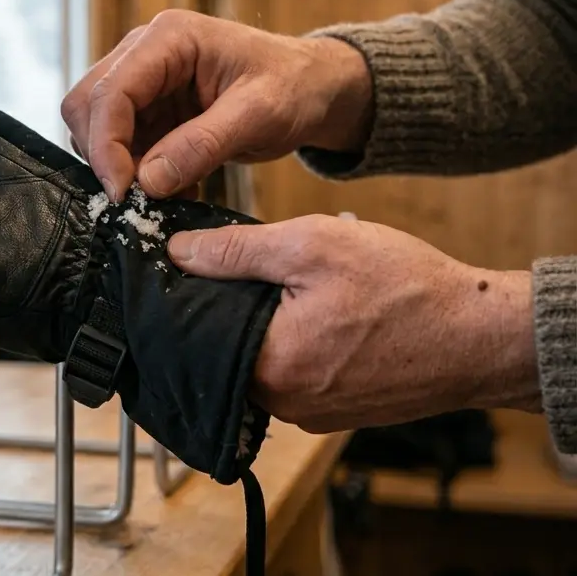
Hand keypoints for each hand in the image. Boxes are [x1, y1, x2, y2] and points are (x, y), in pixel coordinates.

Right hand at [61, 9, 372, 202]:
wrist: (312, 88)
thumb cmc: (294, 87)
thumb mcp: (259, 115)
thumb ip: (202, 145)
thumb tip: (148, 181)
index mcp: (168, 38)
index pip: (111, 91)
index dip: (106, 144)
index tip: (123, 192)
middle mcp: (144, 53)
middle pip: (87, 105)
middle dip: (103, 156)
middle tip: (134, 199)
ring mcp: (144, 82)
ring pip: (97, 128)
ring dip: (118, 167)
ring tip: (159, 196)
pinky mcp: (149, 110)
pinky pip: (122, 146)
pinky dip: (136, 174)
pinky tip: (170, 191)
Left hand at [168, 214, 541, 432]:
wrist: (481, 336)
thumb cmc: (404, 287)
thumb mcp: (311, 245)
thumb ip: (236, 250)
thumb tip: (179, 252)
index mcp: (268, 367)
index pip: (196, 331)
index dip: (194, 290)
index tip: (200, 261)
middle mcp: (281, 403)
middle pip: (225, 346)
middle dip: (233, 304)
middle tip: (260, 266)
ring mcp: (309, 413)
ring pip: (258, 358)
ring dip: (265, 322)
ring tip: (296, 287)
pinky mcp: (333, 411)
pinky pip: (290, 373)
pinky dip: (293, 341)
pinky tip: (319, 312)